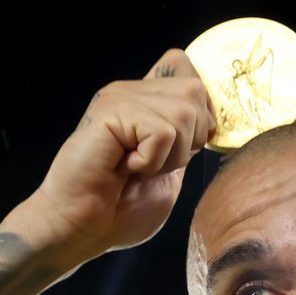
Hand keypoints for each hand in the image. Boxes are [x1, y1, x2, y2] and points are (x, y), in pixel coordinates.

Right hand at [16, 50, 214, 266]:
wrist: (82, 229)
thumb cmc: (121, 209)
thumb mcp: (170, 170)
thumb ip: (186, 140)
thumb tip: (213, 122)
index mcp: (144, 102)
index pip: (183, 65)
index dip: (199, 107)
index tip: (182, 145)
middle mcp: (131, 91)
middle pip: (195, 90)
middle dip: (190, 140)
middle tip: (154, 164)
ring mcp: (120, 97)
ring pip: (184, 112)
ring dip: (170, 156)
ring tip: (137, 168)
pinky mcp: (111, 110)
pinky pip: (162, 132)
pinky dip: (152, 161)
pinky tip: (124, 168)